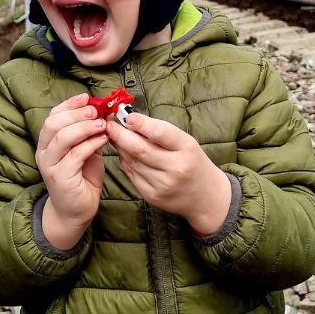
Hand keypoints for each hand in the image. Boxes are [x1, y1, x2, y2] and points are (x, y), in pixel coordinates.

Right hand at [36, 93, 109, 230]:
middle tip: (95, 110)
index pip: (52, 116)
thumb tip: (105, 113)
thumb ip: (90, 134)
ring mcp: (50, 165)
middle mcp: (44, 152)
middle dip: (76, 113)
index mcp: (48, 142)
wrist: (75, 211)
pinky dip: (91, 144)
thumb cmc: (81, 178)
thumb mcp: (86, 151)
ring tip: (101, 124)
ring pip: (62, 137)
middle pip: (54, 123)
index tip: (85, 97)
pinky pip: (75, 155)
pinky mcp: (60, 177)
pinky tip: (103, 140)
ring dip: (84, 127)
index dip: (68, 104)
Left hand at [106, 112, 231, 233]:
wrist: (205, 197)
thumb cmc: (194, 163)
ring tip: (116, 137)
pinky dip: (125, 162)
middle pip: (140, 149)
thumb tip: (131, 120)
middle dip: (120, 135)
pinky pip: (132, 174)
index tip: (127, 116)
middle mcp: (175, 168)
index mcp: (186, 149)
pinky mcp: (152, 195)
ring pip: (132, 161)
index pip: (161, 133)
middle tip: (110, 125)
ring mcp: (162, 184)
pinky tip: (125, 154)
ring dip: (120, 148)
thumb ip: (161, 132)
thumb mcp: (186, 142)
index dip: (141, 123)